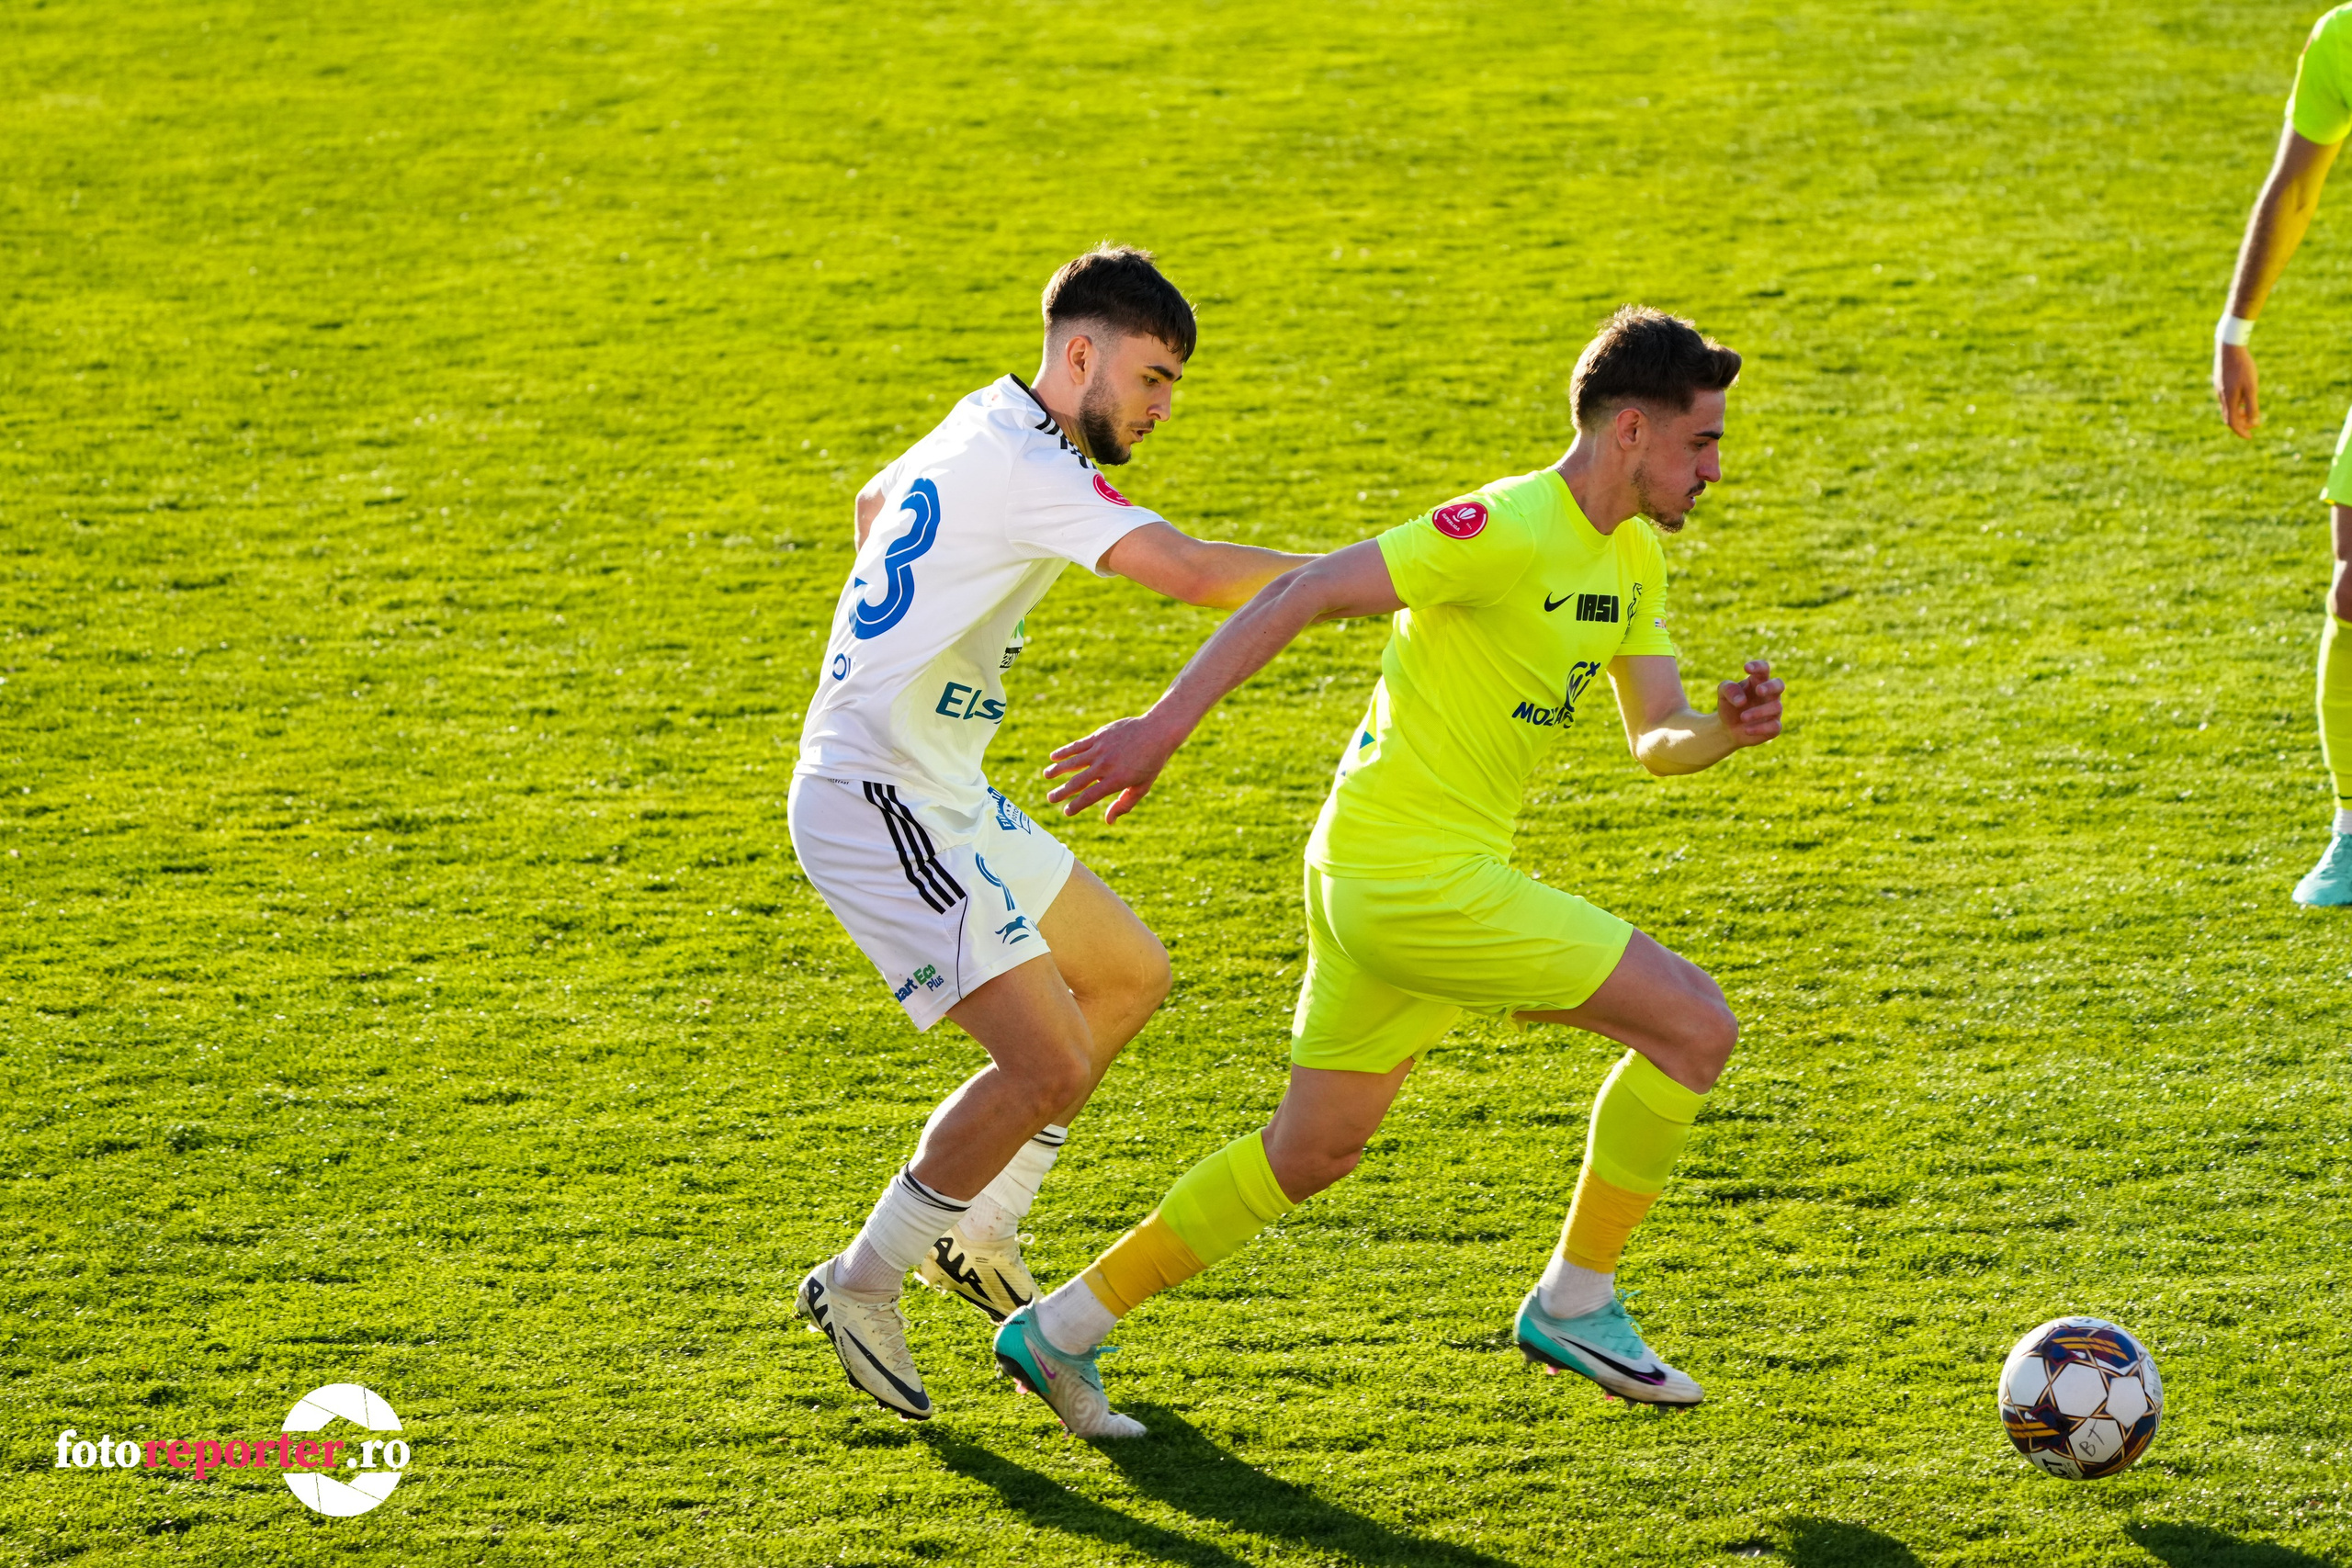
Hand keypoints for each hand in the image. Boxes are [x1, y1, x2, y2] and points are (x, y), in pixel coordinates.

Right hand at [1043, 712, 1186, 822]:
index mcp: (1116, 780)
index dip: (1076, 806)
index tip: (1066, 812)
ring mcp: (1100, 749)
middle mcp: (1105, 766)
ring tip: (1046, 776)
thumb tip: (1109, 821)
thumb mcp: (1142, 787)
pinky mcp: (1099, 736)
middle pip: (1077, 782)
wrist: (1157, 732)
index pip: (1090, 797)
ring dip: (1057, 770)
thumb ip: (1124, 804)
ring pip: (1073, 762)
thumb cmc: (1151, 762)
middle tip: (1050, 798)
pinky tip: (1053, 757)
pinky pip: (1077, 745)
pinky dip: (1064, 751)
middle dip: (1061, 792)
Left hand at [1716, 659, 1782, 746]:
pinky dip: (1760, 728)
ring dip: (1758, 712)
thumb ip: (1728, 689)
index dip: (1758, 666)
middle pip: (1779, 685)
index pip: (1763, 669)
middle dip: (1771, 686)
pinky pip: (1775, 726)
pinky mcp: (1774, 727)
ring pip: (1776, 707)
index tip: (1746, 668)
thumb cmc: (1730, 706)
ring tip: (1742, 717)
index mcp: (1758, 682)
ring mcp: (1774, 711)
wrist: (1728, 729)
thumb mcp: (1723, 694)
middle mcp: (1769, 695)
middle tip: (1759, 690)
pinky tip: (1746, 730)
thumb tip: (1741, 700)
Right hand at [2216, 342, 2259, 438]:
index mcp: (2229, 400)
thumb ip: (2252, 406)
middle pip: (2229, 416)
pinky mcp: (2220, 381)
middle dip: (2241, 423)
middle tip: (2253, 425)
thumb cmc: (2243, 367)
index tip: (2250, 437)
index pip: (2233, 423)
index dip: (2241, 432)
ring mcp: (2219, 389)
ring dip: (2239, 412)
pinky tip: (2243, 395)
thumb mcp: (2252, 387)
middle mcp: (2222, 396)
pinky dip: (2235, 403)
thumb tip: (2255, 423)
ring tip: (2250, 410)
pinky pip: (2226, 398)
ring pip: (2228, 407)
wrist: (2229, 347)